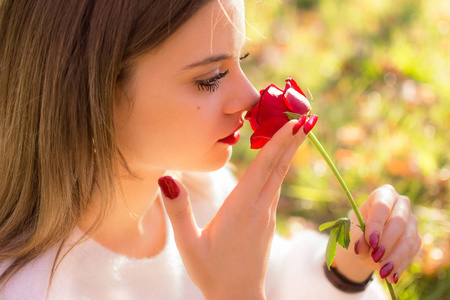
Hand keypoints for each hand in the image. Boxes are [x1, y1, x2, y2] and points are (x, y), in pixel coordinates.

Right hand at [159, 119, 308, 298]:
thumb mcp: (189, 245)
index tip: (295, 122)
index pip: (264, 168)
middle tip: (306, 116)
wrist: (239, 298)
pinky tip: (279, 162)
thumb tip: (167, 179)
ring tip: (297, 131)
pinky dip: (280, 169)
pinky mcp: (268, 222)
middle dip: (292, 140)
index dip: (279, 143)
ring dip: (288, 152)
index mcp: (242, 209)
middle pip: (279, 168)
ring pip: (280, 177)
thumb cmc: (212, 273)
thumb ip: (178, 212)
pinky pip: (276, 188)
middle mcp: (260, 209)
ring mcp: (267, 216)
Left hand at [334, 185, 421, 283]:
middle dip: (387, 241)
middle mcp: (401, 204)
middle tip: (375, 257)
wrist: (366, 244)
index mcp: (382, 195)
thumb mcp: (352, 234)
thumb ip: (357, 237)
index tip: (371, 242)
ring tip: (382, 272)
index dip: (377, 224)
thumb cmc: (357, 232)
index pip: (382, 206)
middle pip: (399, 221)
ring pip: (408, 239)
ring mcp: (411, 221)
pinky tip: (391, 276)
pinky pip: (412, 252)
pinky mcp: (416, 238)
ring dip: (395, 257)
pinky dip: (400, 265)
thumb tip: (361, 247)